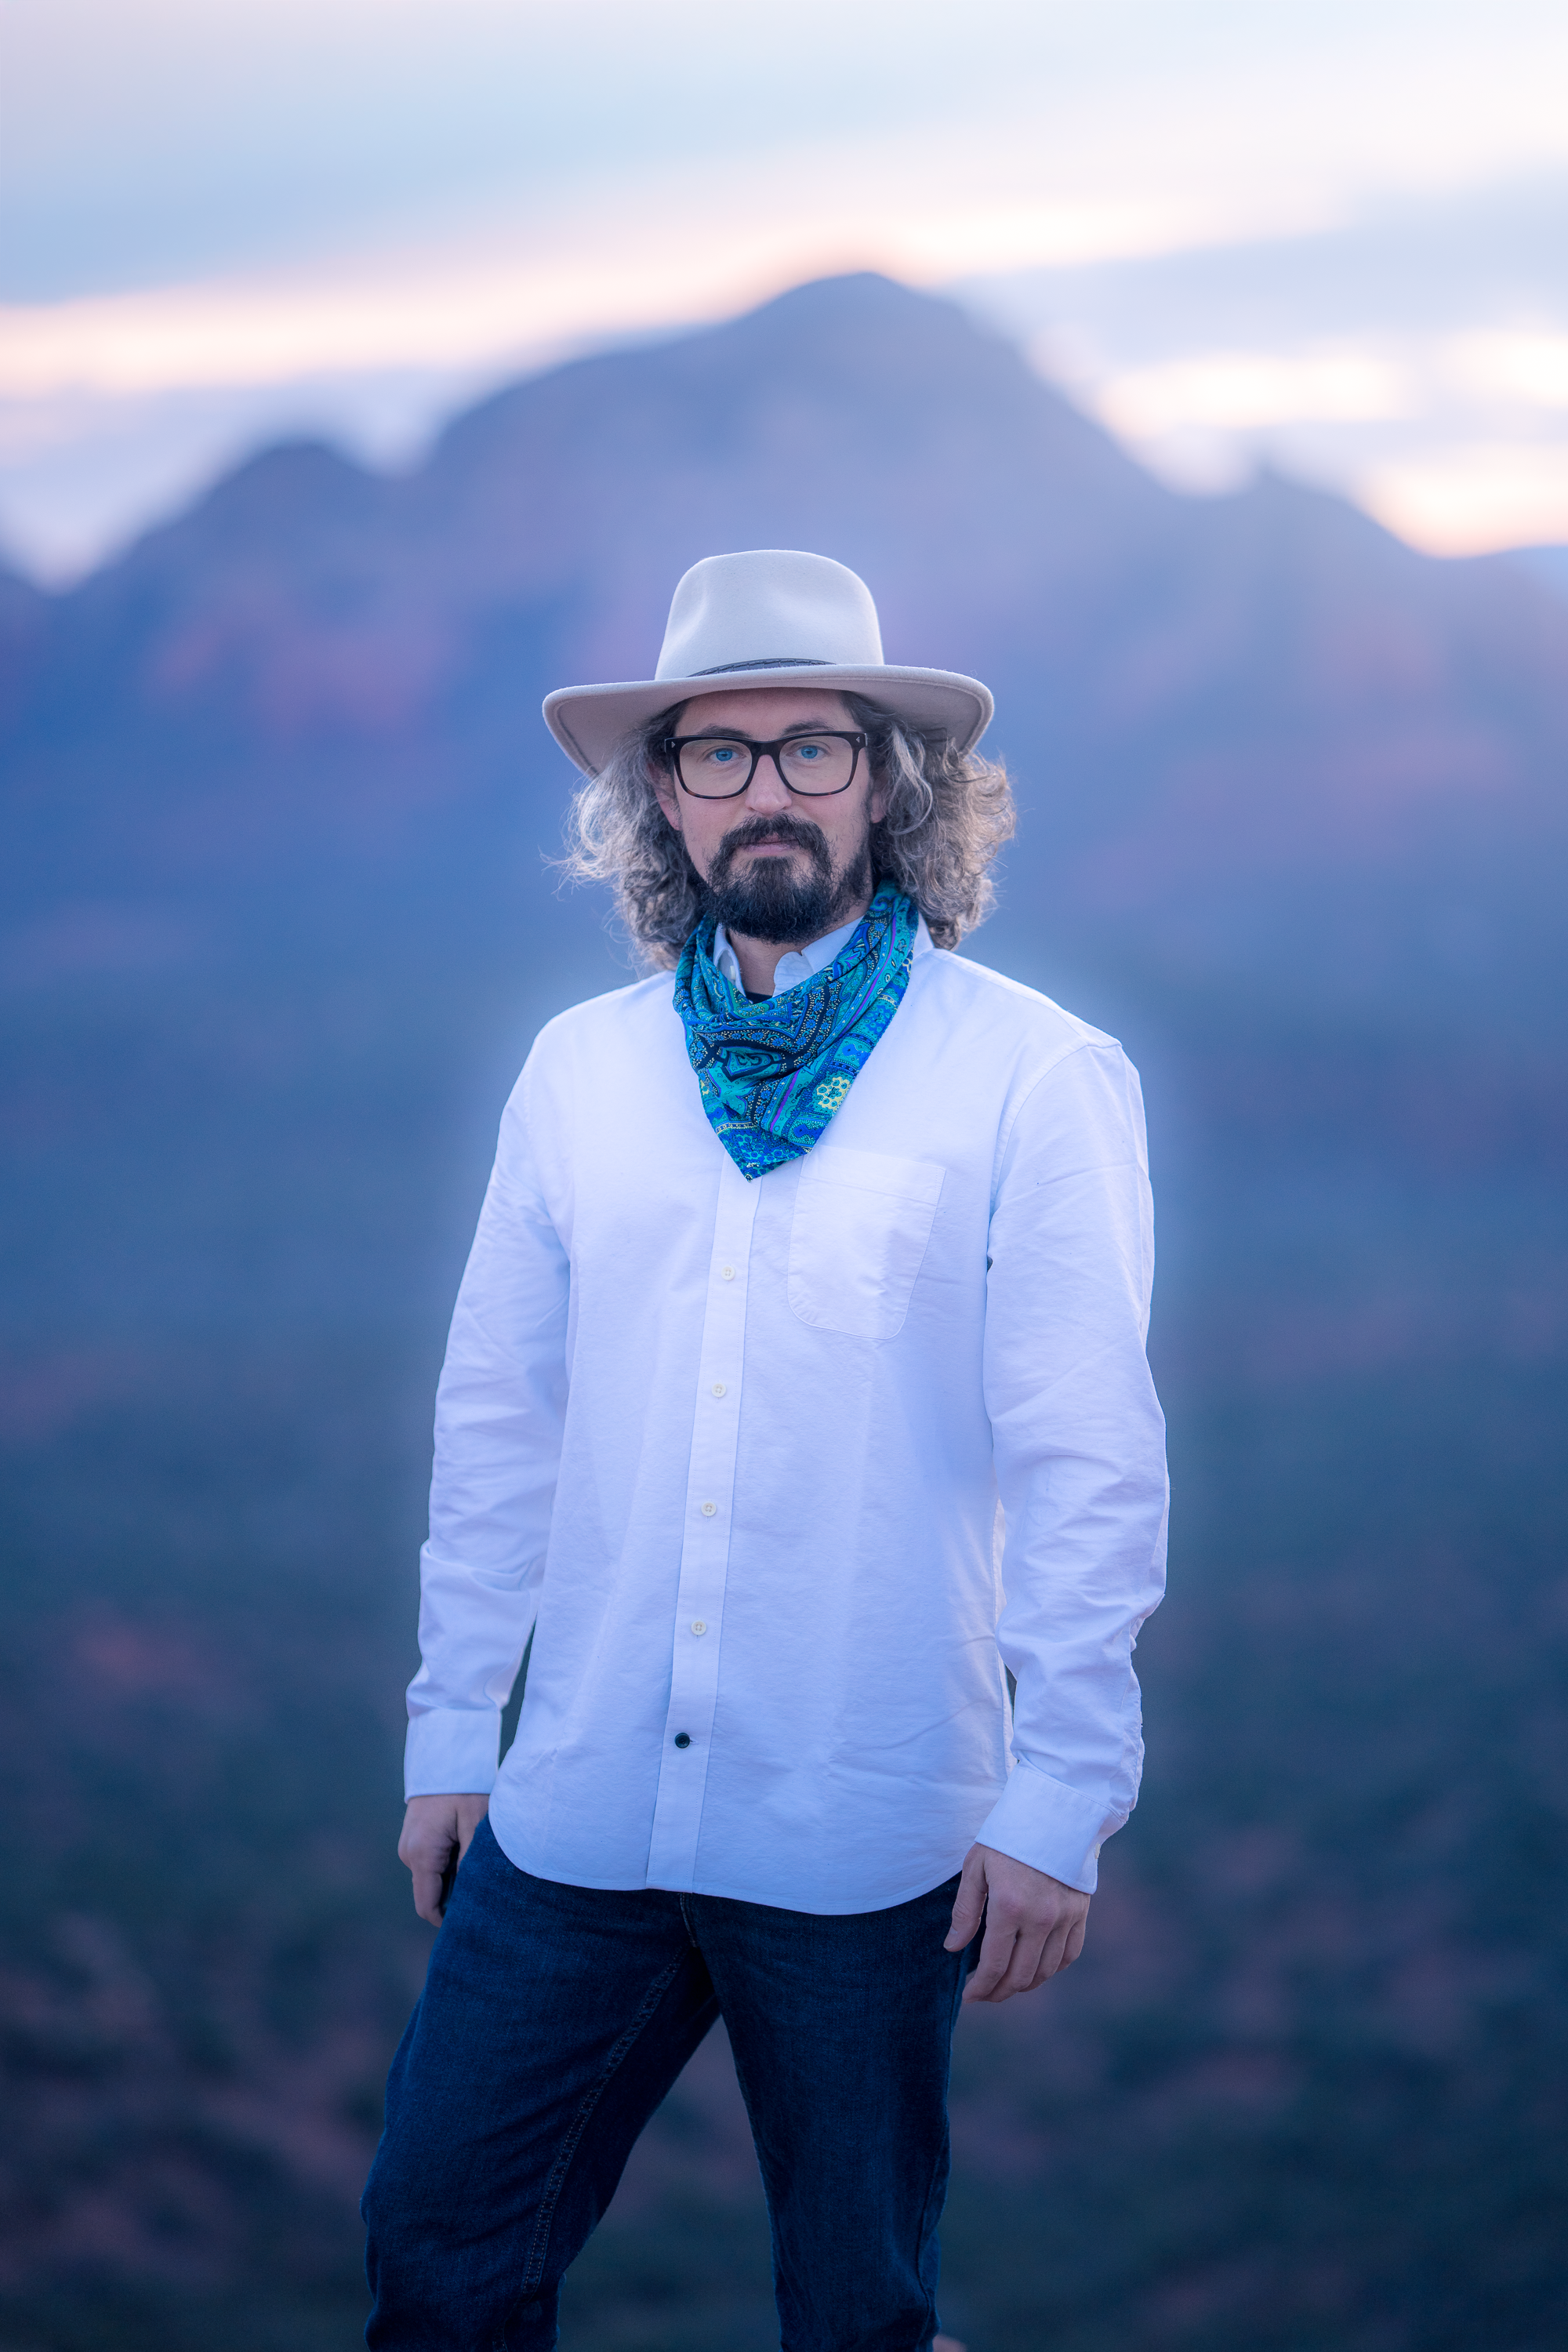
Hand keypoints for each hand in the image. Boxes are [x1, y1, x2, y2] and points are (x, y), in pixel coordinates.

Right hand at [399, 1793, 489, 1925]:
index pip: (428, 1906)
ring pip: (432, 1879)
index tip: (472, 1919)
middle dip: (454, 1896)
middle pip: (431, 1894)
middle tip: (483, 1886)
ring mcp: (409, 1847)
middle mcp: (409, 1854)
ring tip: (476, 1860)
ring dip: (452, 1878)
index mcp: (422, 1855)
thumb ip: (470, 1863)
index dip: (447, 1919)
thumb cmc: (464, 1789)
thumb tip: (469, 1897)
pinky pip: (430, 1864)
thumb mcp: (475, 1825)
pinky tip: (466, 1849)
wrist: (446, 1758)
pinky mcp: (414, 1840)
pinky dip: (448, 1865)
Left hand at [944, 1842, 1089, 2001]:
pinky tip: (1035, 1968)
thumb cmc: (1007, 1837)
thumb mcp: (976, 1867)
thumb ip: (965, 1911)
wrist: (1052, 1812)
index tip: (969, 1996)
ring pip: (1045, 1971)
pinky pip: (1069, 1954)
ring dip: (1024, 1985)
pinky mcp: (1080, 1912)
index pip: (994, 1965)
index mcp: (1009, 1907)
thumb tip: (953, 1948)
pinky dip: (1051, 1969)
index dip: (980, 1987)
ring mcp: (1064, 1917)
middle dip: (999, 1992)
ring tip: (1006, 1983)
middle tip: (984, 1993)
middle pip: (1021, 1976)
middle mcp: (1040, 1918)